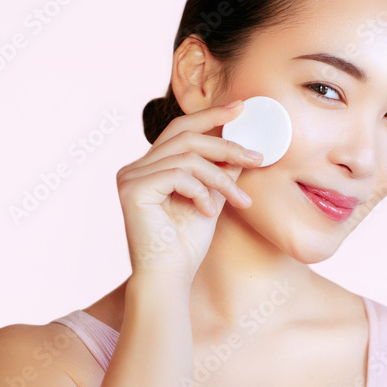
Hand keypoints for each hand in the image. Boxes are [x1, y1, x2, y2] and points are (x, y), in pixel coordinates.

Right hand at [117, 100, 263, 284]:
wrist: (169, 278)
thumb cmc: (185, 245)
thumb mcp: (211, 199)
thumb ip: (220, 171)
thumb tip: (242, 146)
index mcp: (149, 167)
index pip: (180, 130)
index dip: (210, 115)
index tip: (240, 107)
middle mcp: (135, 167)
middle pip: (185, 135)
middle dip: (226, 143)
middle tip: (257, 156)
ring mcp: (130, 176)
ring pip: (187, 156)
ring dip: (221, 177)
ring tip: (238, 199)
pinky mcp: (132, 188)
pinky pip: (179, 174)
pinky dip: (201, 191)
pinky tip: (208, 212)